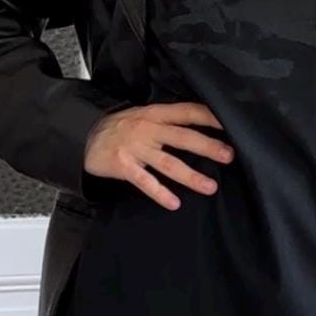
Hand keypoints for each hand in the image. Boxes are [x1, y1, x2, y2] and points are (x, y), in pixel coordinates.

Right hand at [83, 101, 233, 210]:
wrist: (84, 136)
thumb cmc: (122, 127)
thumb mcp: (144, 115)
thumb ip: (169, 120)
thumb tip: (202, 125)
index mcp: (156, 114)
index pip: (187, 112)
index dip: (209, 117)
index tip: (231, 124)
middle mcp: (147, 129)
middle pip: (182, 137)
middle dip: (207, 147)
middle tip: (229, 156)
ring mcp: (135, 148)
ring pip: (167, 162)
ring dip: (190, 176)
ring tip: (210, 187)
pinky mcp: (123, 166)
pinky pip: (144, 181)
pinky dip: (160, 192)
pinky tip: (174, 203)